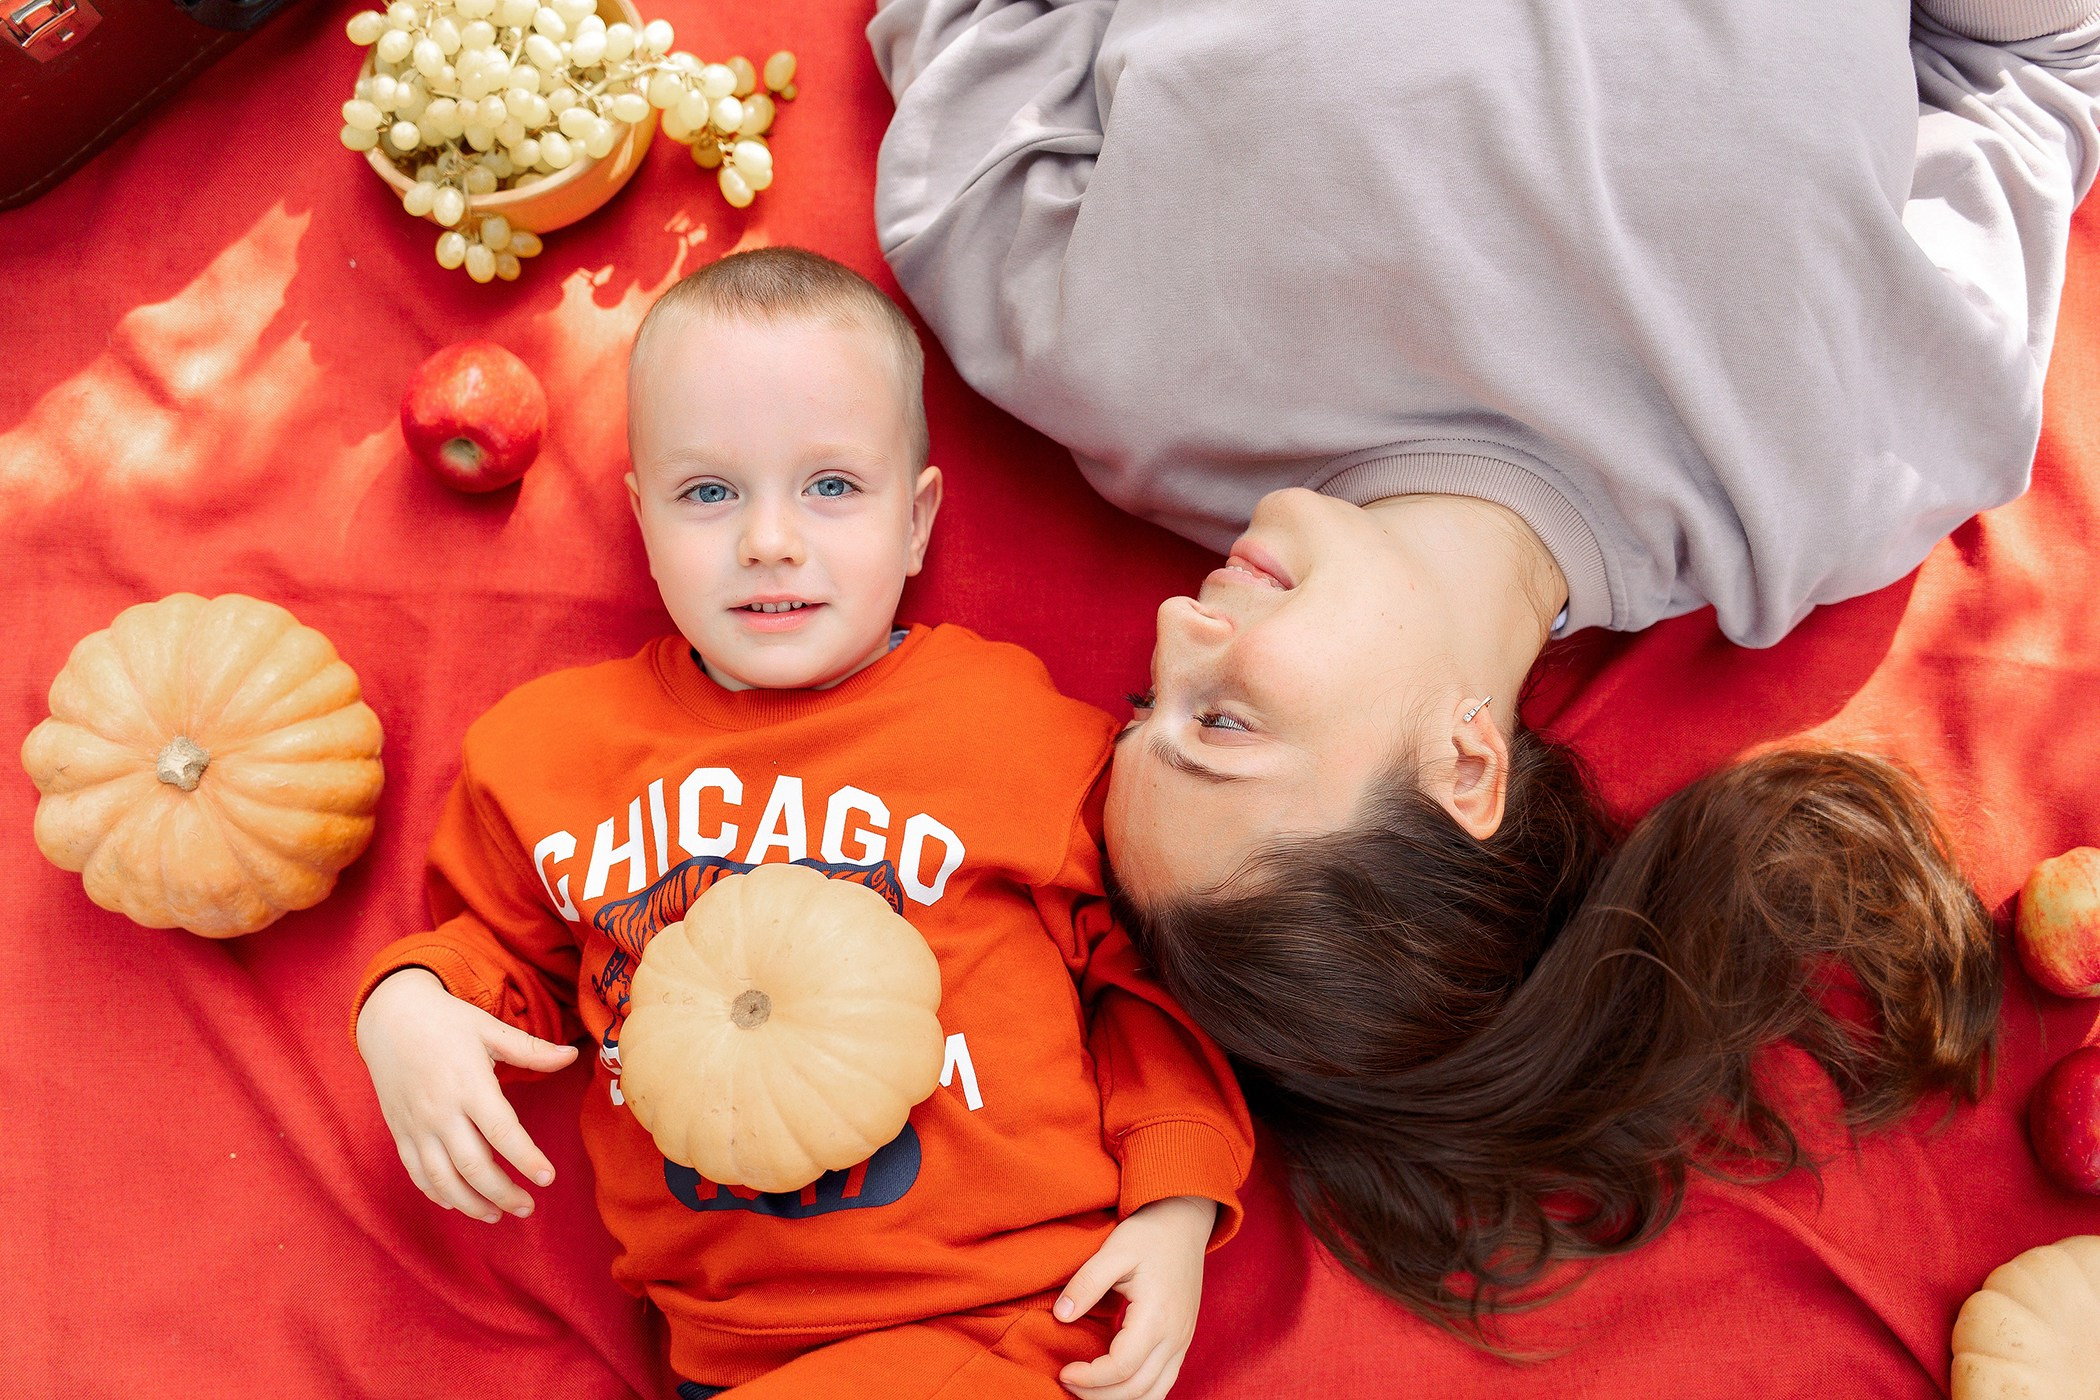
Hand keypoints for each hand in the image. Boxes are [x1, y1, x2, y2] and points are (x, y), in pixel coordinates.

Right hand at [355, 967, 578, 1222]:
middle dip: (503, 1193)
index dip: (526, 1159)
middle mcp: (441, 1111)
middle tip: (528, 1207)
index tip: (547, 1178)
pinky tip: (460, 1203)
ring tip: (498, 1216)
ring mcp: (417, 1126)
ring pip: (443, 1179)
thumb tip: (572, 1055)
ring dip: (472, 1203)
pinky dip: (438, 1194)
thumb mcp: (490, 1029)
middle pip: (474, 1166)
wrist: (389, 1018)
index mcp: (469, 1084)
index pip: (502, 1132)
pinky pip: (417, 1173)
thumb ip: (532, 1050)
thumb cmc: (446, 1021)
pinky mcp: (400, 1132)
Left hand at [1055, 1195, 1216, 1399]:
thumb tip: (1061, 1315)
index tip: (1063, 1371)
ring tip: (1088, 1390)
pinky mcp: (1182, 1340)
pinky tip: (1113, 1386)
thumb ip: (1086, 1284)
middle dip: (1098, 1396)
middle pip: (1137, 1389)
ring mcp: (1182, 1341)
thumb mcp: (1114, 1250)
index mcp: (1157, 1316)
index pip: (1121, 1367)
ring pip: (1154, 1394)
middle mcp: (1175, 1336)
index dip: (1089, 1378)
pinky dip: (1138, 1393)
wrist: (1185, 1222)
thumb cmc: (1149, 1233)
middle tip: (1067, 1383)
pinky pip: (1163, 1382)